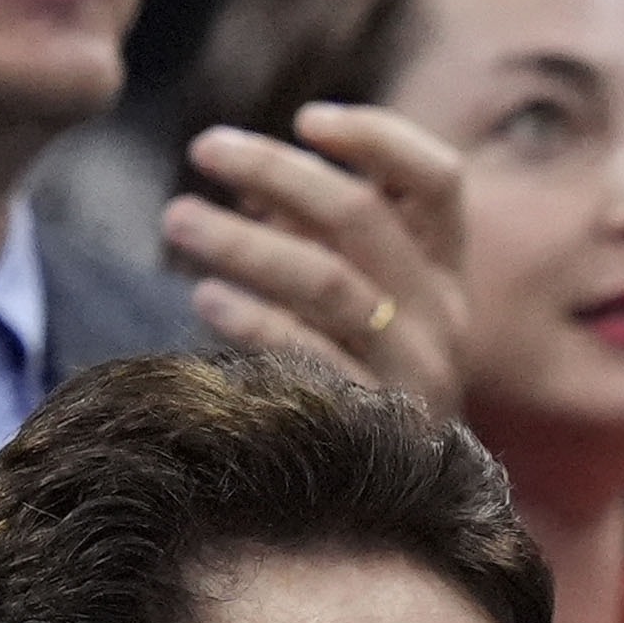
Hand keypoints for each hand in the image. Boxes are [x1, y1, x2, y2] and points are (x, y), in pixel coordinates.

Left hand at [168, 105, 465, 414]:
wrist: (408, 503)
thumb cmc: (370, 380)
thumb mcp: (366, 299)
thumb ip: (323, 239)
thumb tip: (252, 185)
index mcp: (446, 272)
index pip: (437, 180)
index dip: (377, 139)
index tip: (306, 119)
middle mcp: (443, 316)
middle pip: (364, 218)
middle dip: (277, 170)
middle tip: (204, 148)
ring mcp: (414, 372)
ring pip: (329, 283)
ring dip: (245, 243)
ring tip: (177, 218)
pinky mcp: (376, 425)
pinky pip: (309, 360)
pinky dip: (253, 323)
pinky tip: (205, 299)